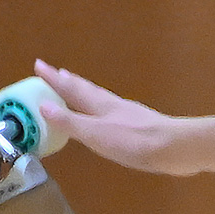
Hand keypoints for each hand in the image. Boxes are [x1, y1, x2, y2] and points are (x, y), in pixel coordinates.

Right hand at [33, 61, 181, 171]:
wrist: (176, 148)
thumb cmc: (134, 142)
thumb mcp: (96, 135)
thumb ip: (71, 122)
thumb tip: (44, 106)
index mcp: (100, 106)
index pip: (71, 89)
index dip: (54, 79)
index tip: (39, 65)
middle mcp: (112, 105)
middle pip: (86, 89)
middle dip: (69, 82)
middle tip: (56, 72)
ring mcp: (128, 114)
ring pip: (100, 99)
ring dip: (85, 93)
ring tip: (77, 89)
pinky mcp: (141, 126)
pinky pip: (113, 111)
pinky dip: (102, 108)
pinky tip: (107, 115)